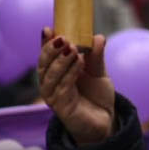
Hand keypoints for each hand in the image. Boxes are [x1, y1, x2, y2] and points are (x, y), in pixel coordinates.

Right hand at [38, 28, 114, 144]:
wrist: (106, 121)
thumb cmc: (97, 96)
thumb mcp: (98, 72)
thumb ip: (96, 57)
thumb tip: (98, 37)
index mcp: (56, 72)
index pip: (46, 55)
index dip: (44, 42)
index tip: (48, 28)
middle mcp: (51, 83)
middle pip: (42, 65)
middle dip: (50, 50)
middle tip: (63, 39)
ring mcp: (54, 96)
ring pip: (50, 76)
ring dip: (60, 61)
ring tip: (73, 49)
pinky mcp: (61, 108)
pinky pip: (62, 88)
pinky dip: (69, 74)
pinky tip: (79, 63)